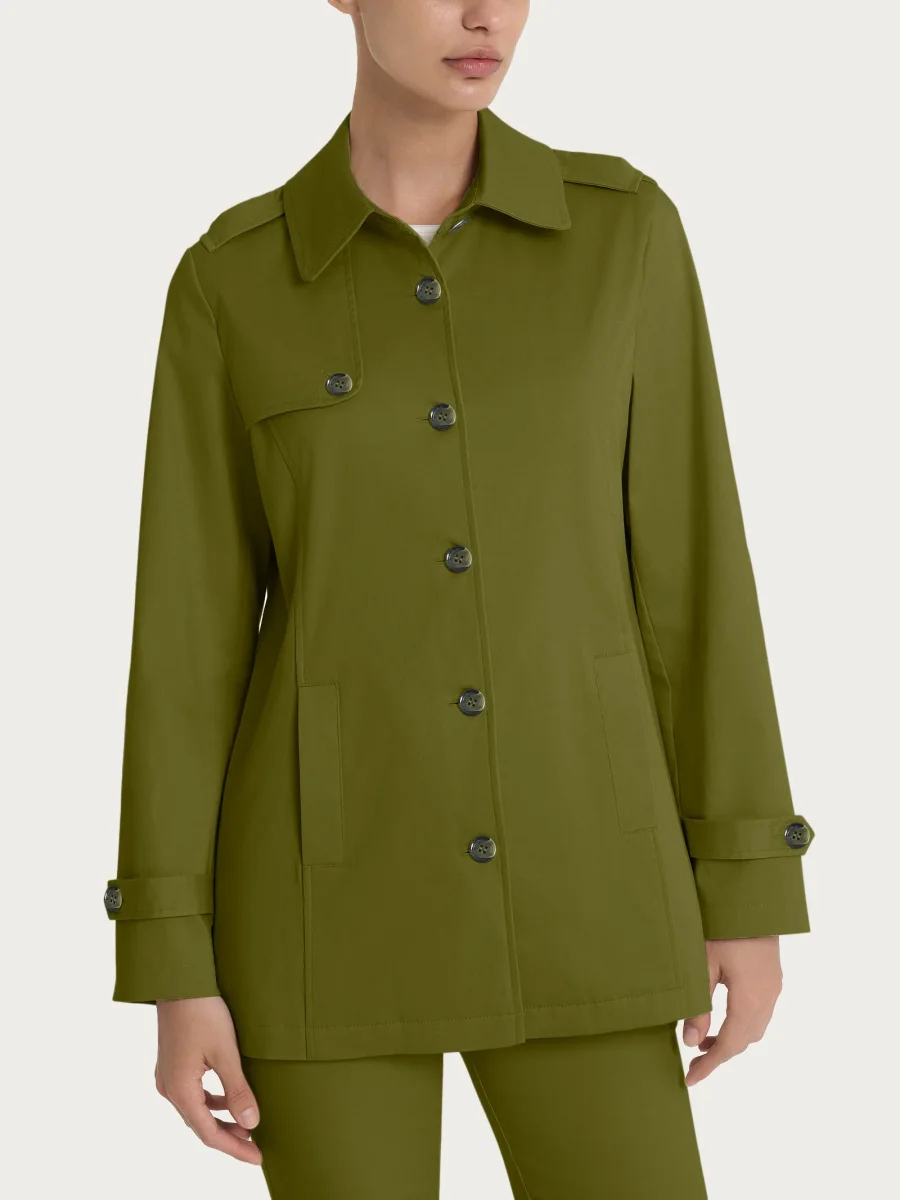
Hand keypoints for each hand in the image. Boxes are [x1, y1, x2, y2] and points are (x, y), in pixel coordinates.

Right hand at [154, 995, 262, 1164]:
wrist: (180, 980)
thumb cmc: (202, 1012)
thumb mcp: (226, 1051)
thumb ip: (238, 1090)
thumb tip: (251, 1124)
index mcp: (180, 1090)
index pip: (208, 1133)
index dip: (234, 1148)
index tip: (257, 1157)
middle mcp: (169, 1088)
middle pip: (201, 1124)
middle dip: (229, 1137)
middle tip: (256, 1146)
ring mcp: (168, 1076)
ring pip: (197, 1109)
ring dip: (221, 1119)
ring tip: (247, 1123)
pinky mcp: (173, 1063)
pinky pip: (193, 1093)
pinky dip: (212, 1101)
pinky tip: (228, 1097)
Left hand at [681, 935, 782, 1085]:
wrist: (752, 900)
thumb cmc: (723, 928)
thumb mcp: (702, 965)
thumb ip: (698, 1006)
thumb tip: (690, 1041)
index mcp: (750, 999)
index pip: (729, 1045)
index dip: (710, 1065)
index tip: (691, 1079)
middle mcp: (767, 998)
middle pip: (744, 1041)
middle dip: (719, 1056)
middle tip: (694, 1065)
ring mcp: (773, 989)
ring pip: (754, 1029)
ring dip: (731, 1040)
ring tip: (702, 1042)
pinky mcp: (773, 979)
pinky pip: (759, 1014)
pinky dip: (740, 1024)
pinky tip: (722, 1019)